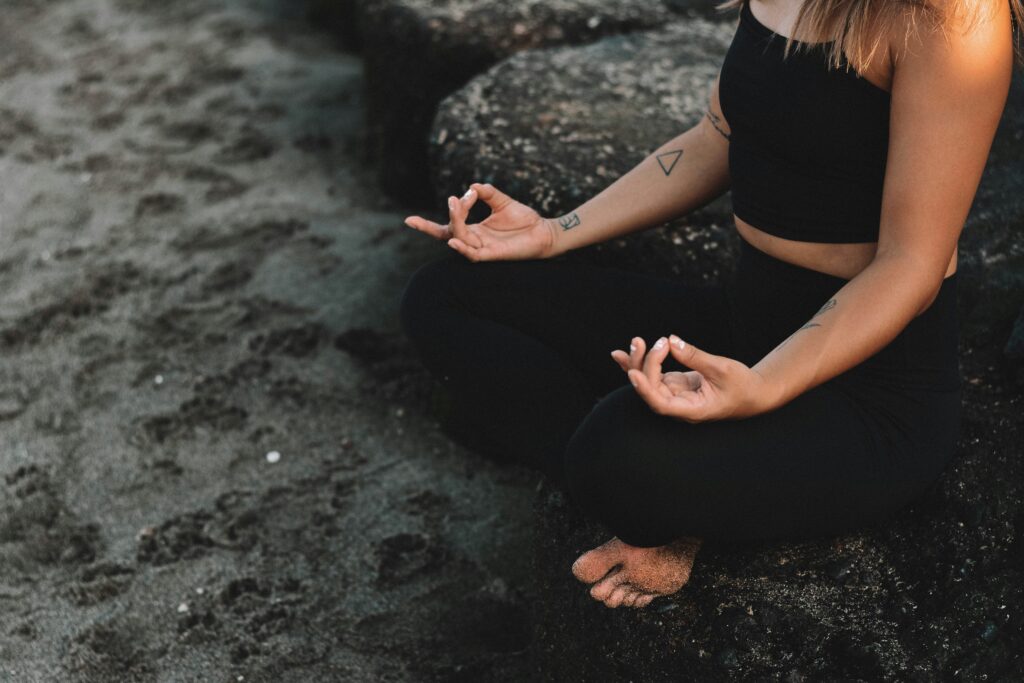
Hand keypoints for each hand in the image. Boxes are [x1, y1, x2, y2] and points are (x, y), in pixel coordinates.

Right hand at [403, 182, 559, 260]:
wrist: (544, 232)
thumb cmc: (524, 220)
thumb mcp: (503, 202)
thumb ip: (488, 193)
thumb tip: (472, 186)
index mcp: (474, 230)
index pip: (446, 227)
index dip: (433, 221)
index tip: (456, 197)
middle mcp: (475, 240)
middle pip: (449, 232)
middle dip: (444, 218)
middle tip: (453, 199)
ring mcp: (482, 249)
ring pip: (460, 238)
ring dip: (456, 222)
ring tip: (456, 204)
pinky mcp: (492, 255)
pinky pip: (472, 255)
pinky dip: (462, 248)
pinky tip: (453, 240)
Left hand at [610, 335, 775, 422]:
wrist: (753, 393)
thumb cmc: (741, 385)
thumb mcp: (722, 369)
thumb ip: (694, 356)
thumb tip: (671, 341)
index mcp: (692, 410)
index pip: (661, 405)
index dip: (645, 390)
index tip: (633, 373)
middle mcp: (679, 406)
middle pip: (651, 390)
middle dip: (642, 365)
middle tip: (643, 341)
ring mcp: (675, 395)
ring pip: (649, 381)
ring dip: (638, 362)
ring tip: (634, 342)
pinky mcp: (675, 385)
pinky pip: (653, 374)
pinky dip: (642, 362)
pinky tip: (626, 351)